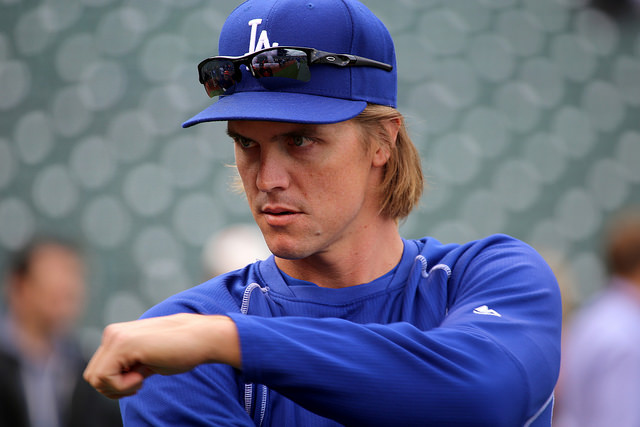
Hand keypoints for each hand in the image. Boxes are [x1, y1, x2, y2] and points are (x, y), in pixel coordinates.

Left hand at [83, 313, 239, 398]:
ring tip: (141, 378)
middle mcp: (112, 333)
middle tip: (139, 383)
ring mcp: (115, 336)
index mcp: (116, 336)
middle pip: (92, 376)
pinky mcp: (122, 343)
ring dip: (118, 388)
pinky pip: (105, 378)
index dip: (115, 385)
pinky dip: (123, 386)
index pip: (98, 371)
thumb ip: (127, 367)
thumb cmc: (180, 351)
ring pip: (95, 379)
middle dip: (113, 388)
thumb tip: (107, 384)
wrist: (201, 338)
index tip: (138, 381)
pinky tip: (142, 376)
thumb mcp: (146, 361)